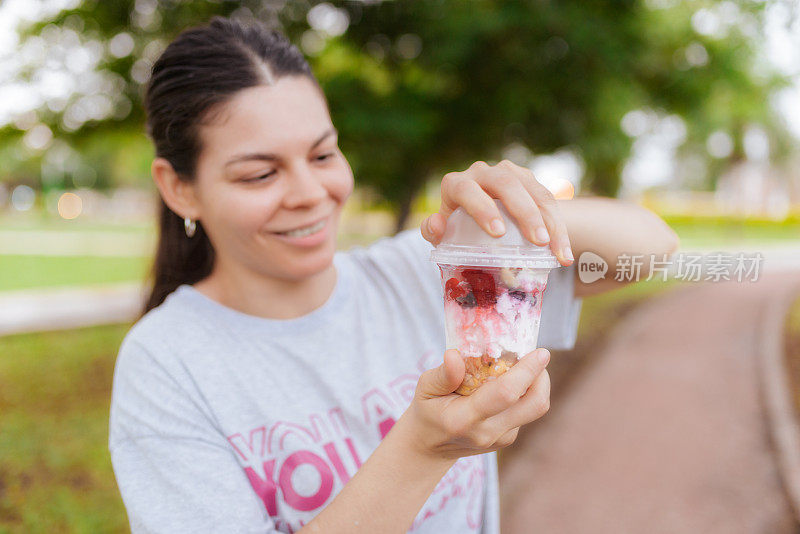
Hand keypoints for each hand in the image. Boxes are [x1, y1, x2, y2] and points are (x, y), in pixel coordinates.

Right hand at [402, 348, 550, 460]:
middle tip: (536, 356)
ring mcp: (501, 439)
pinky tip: (509, 382)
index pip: (505, 394)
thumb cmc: (428, 409)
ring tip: (522, 365)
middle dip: (542, 377)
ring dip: (536, 383)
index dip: (527, 372)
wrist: (430, 447)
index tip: (541, 352)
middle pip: (534, 405)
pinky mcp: (508, 439)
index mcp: (464, 419)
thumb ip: (443, 374)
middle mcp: (487, 432)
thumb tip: (455, 355)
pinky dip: (525, 392)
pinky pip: (527, 411)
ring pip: (535, 408)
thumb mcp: (425, 388)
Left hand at [421, 160, 573, 265]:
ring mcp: (509, 173)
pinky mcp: (529, 181)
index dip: (482, 208)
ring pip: (533, 190)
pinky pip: (548, 199)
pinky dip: (559, 227)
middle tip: (537, 241)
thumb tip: (437, 225)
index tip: (498, 233)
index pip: (467, 189)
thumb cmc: (454, 230)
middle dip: (525, 212)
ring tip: (556, 250)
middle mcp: (482, 172)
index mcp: (456, 184)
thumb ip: (433, 231)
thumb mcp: (441, 234)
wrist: (473, 222)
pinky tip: (564, 252)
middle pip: (507, 184)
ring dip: (549, 221)